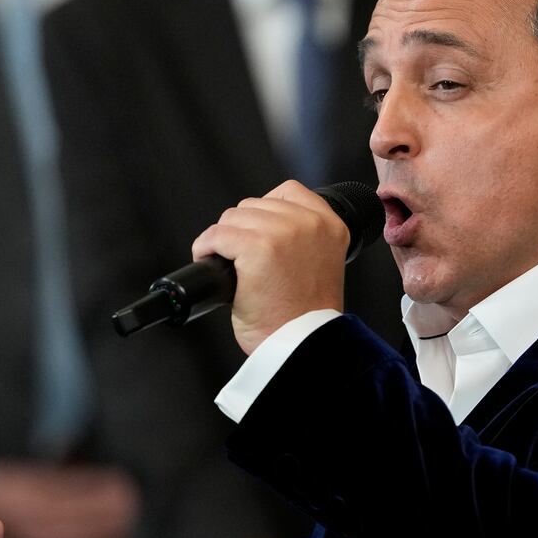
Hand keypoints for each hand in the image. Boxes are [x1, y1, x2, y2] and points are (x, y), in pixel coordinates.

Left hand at [190, 180, 348, 354]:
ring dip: (224, 240)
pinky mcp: (257, 248)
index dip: (266, 211)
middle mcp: (309, 224)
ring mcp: (283, 233)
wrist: (301, 346)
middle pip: (256, 204)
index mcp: (331, 226)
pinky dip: (206, 248)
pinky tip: (211, 262)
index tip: (259, 233)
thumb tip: (262, 223)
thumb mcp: (319, 263)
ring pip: (233, 217)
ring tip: (230, 264)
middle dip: (244, 230)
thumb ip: (302, 237)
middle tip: (243, 260)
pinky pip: (217, 235)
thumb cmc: (305, 316)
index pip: (290, 191)